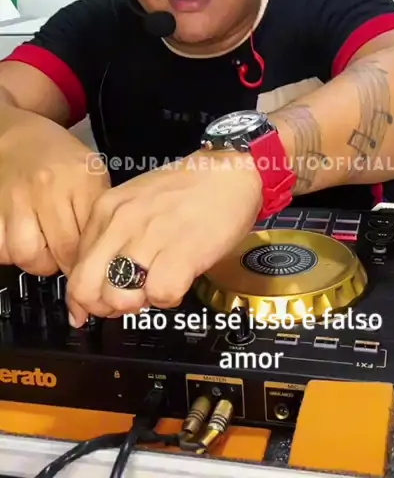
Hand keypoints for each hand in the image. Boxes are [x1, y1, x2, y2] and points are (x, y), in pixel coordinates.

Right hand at [0, 116, 110, 275]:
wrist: (17, 138)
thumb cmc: (59, 159)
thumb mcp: (91, 173)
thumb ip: (97, 210)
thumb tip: (101, 250)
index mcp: (81, 178)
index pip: (92, 237)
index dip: (92, 256)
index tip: (91, 260)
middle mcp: (47, 187)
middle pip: (62, 252)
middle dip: (67, 262)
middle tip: (67, 255)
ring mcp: (15, 198)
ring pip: (27, 255)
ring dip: (37, 259)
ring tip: (43, 245)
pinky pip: (1, 249)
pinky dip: (10, 250)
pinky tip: (21, 235)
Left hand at [66, 152, 262, 325]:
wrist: (231, 173)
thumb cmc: (188, 190)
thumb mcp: (136, 203)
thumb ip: (112, 236)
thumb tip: (97, 284)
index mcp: (106, 209)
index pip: (75, 269)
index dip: (85, 297)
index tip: (95, 306)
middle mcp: (122, 222)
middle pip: (87, 288)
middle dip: (104, 307)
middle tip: (126, 302)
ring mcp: (150, 237)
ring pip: (119, 298)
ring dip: (140, 302)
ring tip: (157, 285)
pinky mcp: (181, 253)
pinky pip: (160, 296)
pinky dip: (169, 297)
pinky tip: (179, 280)